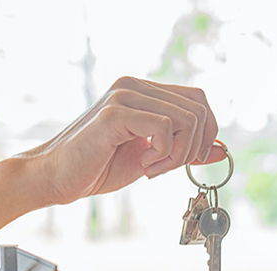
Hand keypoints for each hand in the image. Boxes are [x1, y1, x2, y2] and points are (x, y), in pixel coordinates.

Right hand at [20, 76, 226, 205]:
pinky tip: (143, 166)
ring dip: (177, 154)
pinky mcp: (115, 113)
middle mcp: (133, 85)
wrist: (55, 178)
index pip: (197, 99)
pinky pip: (165, 128)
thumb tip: (220, 149)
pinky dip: (163, 154)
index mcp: (142, 91)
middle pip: (198, 107)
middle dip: (194, 147)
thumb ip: (183, 149)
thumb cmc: (95, 167)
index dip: (205, 133)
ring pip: (186, 118)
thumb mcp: (150, 158)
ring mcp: (123, 95)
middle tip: (167, 168)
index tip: (188, 161)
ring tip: (151, 168)